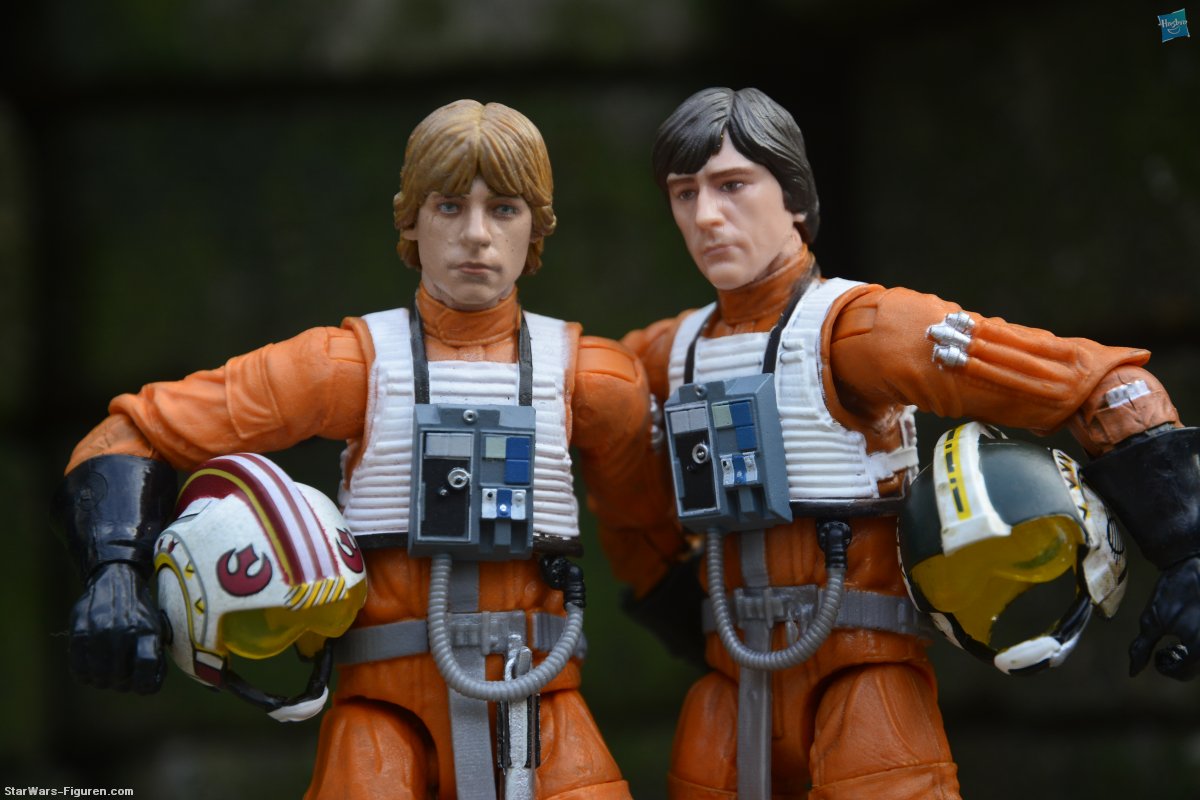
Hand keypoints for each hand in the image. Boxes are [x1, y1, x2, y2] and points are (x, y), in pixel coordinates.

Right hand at [67, 562, 165, 692]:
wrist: (116, 578)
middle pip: (121, 678)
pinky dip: (84, 674)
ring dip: (103, 681)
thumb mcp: (156, 626)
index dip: (147, 684)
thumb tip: (150, 684)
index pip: (147, 665)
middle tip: (123, 678)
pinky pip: (78, 667)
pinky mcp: (80, 630)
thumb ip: (154, 653)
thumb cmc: (140, 611)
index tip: (144, 685)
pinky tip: (90, 668)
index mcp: (148, 630)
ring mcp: (100, 630)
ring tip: (107, 673)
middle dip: (123, 684)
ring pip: (99, 677)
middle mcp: (125, 630)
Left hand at [1129, 556, 1199, 679]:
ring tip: (1179, 641)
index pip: (1182, 673)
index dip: (1165, 666)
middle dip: (1178, 663)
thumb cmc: (1171, 594)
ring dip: (1189, 656)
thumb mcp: (1151, 621)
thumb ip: (1142, 649)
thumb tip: (1133, 672)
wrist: (1192, 567)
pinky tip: (1189, 632)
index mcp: (1199, 647)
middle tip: (1168, 648)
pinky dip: (1196, 645)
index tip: (1159, 653)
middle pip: (1194, 669)